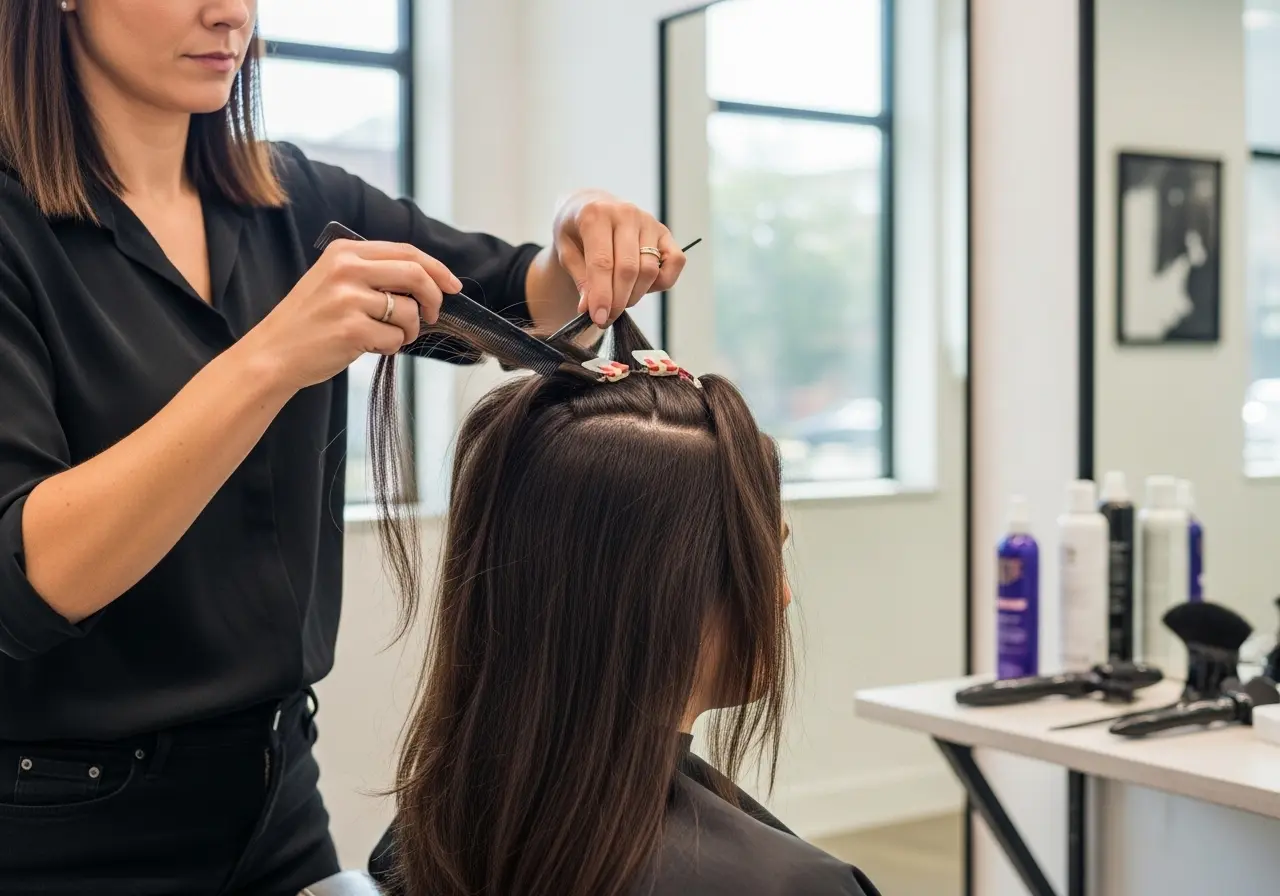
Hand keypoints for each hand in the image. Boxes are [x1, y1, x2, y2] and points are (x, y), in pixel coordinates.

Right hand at [242, 239, 462, 390]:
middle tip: (431, 315)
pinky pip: (395, 338)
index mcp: (344, 251)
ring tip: (386, 337)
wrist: (272, 354)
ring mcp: (348, 299)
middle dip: (433, 298)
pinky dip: (390, 346)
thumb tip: (426, 281)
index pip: (406, 251)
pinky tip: (368, 346)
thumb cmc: (308, 322)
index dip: (436, 269)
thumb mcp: (334, 281)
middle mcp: (347, 269)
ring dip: (408, 331)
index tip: (453, 285)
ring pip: (408, 312)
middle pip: (416, 274)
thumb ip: (372, 273)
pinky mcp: (352, 329)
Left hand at [552, 190, 687, 326]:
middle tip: (607, 317)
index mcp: (596, 214)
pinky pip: (675, 262)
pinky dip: (663, 281)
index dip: (602, 295)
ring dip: (635, 295)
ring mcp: (648, 221)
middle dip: (618, 301)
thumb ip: (580, 279)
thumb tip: (590, 307)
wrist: (590, 205)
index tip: (599, 318)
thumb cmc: (576, 230)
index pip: (602, 263)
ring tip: (619, 300)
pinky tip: (643, 286)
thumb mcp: (566, 251)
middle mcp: (625, 214)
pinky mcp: (664, 231)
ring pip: (650, 270)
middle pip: (628, 269)